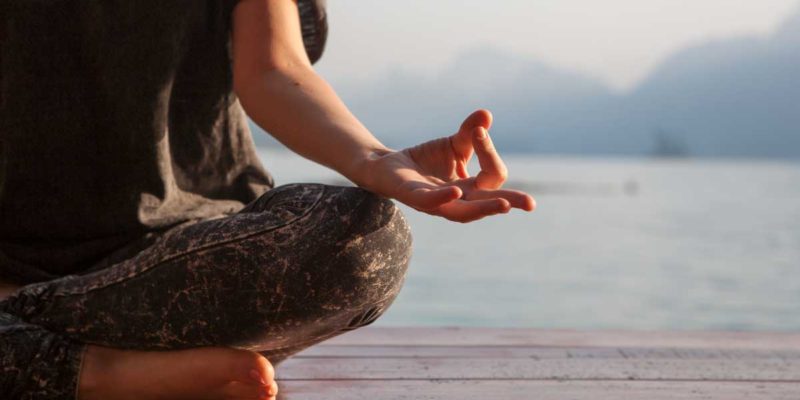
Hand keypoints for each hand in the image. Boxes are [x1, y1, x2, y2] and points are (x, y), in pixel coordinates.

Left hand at [362, 110, 535, 222]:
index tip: (479, 130)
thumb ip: (472, 132)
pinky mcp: (414, 198)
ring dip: (484, 208)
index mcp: (471, 188)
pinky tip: (455, 192)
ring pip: (464, 211)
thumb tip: (486, 114)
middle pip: (488, 202)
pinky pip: (432, 202)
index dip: (489, 152)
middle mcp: (458, 200)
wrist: (388, 166)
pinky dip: (444, 198)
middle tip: (530, 203)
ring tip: (504, 205)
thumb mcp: (454, 144)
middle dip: (510, 201)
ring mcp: (437, 202)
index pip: (492, 175)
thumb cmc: (426, 160)